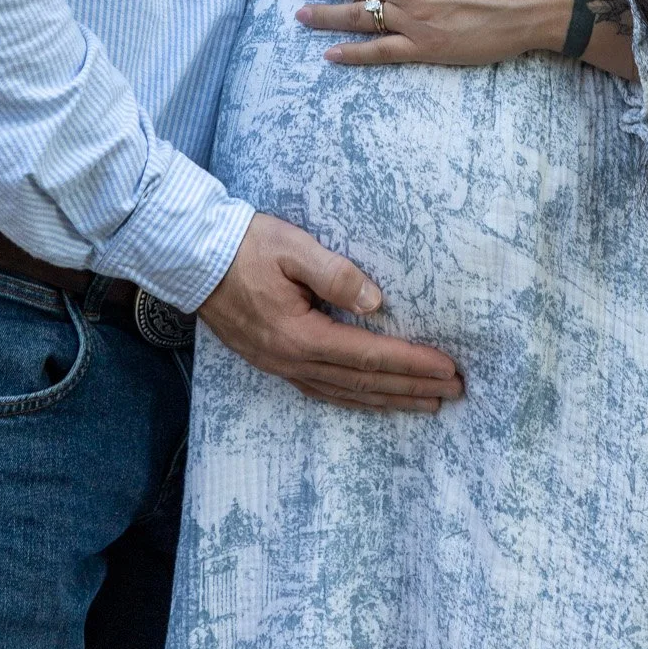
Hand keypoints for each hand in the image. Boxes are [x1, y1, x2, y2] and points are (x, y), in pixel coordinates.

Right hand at [197, 211, 463, 412]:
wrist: (193, 257)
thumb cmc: (245, 246)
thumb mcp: (292, 247)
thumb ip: (335, 273)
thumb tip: (375, 302)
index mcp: (299, 334)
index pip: (369, 355)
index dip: (412, 363)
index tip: (447, 367)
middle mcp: (292, 360)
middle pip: (364, 383)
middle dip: (412, 387)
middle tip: (454, 391)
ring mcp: (280, 366)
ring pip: (346, 394)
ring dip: (390, 399)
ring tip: (428, 403)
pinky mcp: (274, 362)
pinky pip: (324, 391)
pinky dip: (357, 400)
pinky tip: (375, 401)